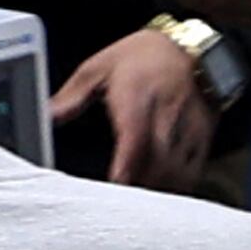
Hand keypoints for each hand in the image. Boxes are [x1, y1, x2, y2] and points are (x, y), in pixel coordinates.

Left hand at [49, 27, 219, 189]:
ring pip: (177, 169)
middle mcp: (166, 112)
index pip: (134, 136)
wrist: (191, 46)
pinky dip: (177, 185)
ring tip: (137, 201)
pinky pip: (193, 169)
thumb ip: (73, 96)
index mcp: (137, 95)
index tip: (115, 184)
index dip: (126, 165)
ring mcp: (188, 126)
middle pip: (157, 161)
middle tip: (119, 203)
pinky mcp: (202, 136)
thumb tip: (47, 116)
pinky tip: (160, 191)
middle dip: (140, 185)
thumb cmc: (142, 56)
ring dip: (157, 188)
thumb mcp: (99, 67)